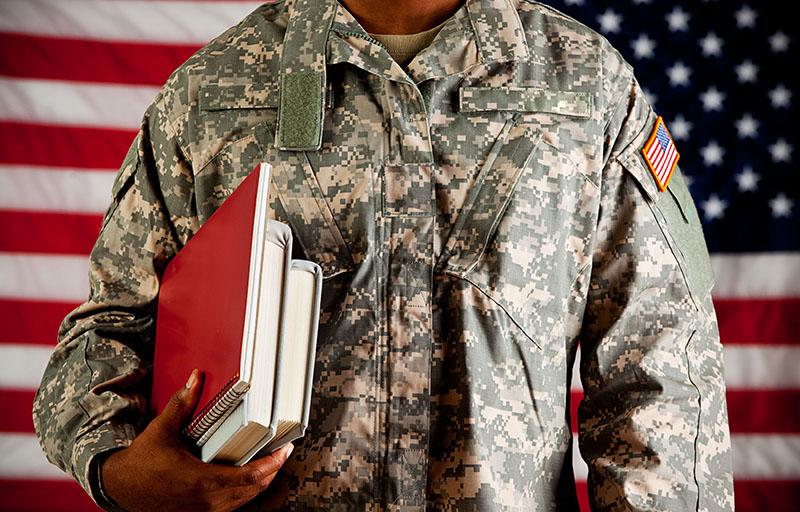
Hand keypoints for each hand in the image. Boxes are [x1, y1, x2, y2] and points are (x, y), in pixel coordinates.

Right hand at [100, 369, 293, 510]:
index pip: (250, 477)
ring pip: (244, 500)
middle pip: (254, 490)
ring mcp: (203, 510)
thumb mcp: (162, 429)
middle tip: (282, 452)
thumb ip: (182, 403)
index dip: (272, 464)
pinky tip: (247, 478)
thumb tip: (195, 378)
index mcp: (202, 480)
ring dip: (260, 483)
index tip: (284, 450)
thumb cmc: (140, 462)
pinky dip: (245, 492)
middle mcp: (207, 500)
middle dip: (272, 471)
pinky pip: (231, 506)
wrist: (120, 488)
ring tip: (270, 462)